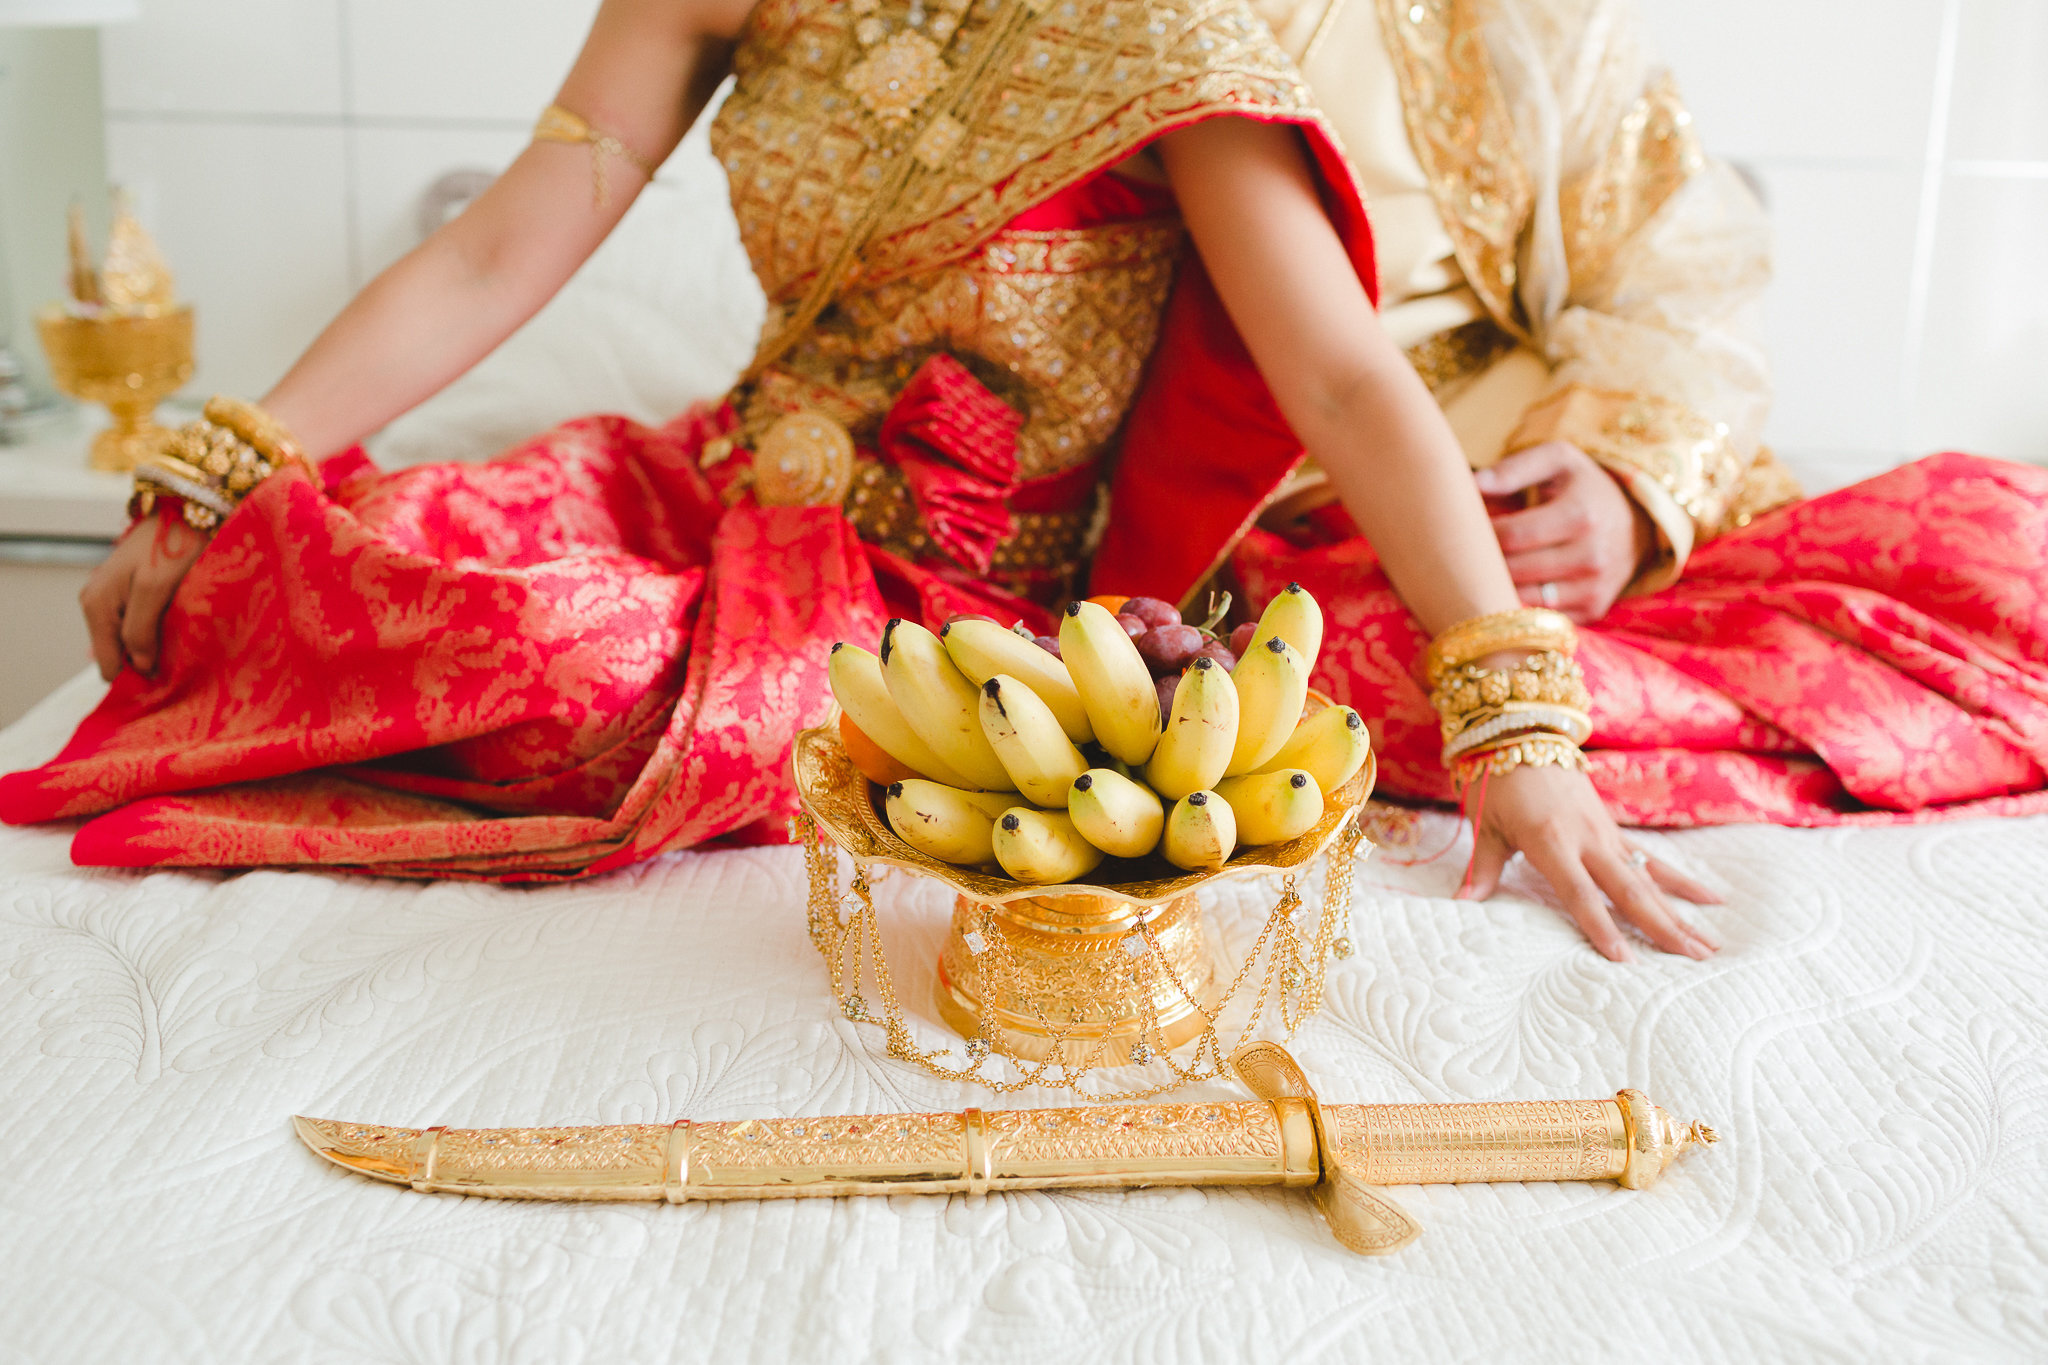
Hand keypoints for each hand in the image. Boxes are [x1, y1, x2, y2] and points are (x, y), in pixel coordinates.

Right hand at [79, 512, 209, 680]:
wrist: (187, 508)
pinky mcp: (131, 590)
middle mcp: (97, 602)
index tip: (168, 680)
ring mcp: (113, 596)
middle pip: (119, 654)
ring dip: (156, 646)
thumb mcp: (155, 588)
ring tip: (185, 641)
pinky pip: (141, 625)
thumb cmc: (173, 544)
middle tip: (182, 660)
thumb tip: (138, 666)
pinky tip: (180, 628)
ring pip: (132, 641)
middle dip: (146, 661)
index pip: (109, 664)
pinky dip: (159, 631)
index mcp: (96, 606)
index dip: (136, 676)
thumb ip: (140, 628)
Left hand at [1460, 763, 1722, 961]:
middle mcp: (1587, 839)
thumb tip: (1462, 904)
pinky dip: (1680, 882)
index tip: (1624, 960)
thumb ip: (1481, 868)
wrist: (1522, 731)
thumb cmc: (1498, 782)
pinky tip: (1711, 900)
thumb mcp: (1485, 825)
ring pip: (1649, 879)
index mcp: (1551, 841)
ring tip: (1709, 944)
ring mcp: (1605, 834)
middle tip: (1695, 958)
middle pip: (1630, 890)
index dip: (1601, 927)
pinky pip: (1652, 860)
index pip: (1579, 893)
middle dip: (1662, 926)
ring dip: (1680, 913)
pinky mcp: (1613, 829)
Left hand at [1475, 441, 1651, 623]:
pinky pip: (1540, 619)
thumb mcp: (1558, 461)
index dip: (1482, 534)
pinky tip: (1511, 588)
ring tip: (1488, 568)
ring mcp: (1594, 588)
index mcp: (1581, 514)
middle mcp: (1592, 556)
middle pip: (1515, 570)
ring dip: (1498, 586)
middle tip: (1472, 551)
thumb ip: (1514, 468)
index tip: (1470, 528)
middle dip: (1484, 561)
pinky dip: (1519, 606)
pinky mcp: (1593, 611)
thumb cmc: (1583, 488)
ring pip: (1523, 599)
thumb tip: (1473, 484)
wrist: (1637, 523)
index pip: (1512, 535)